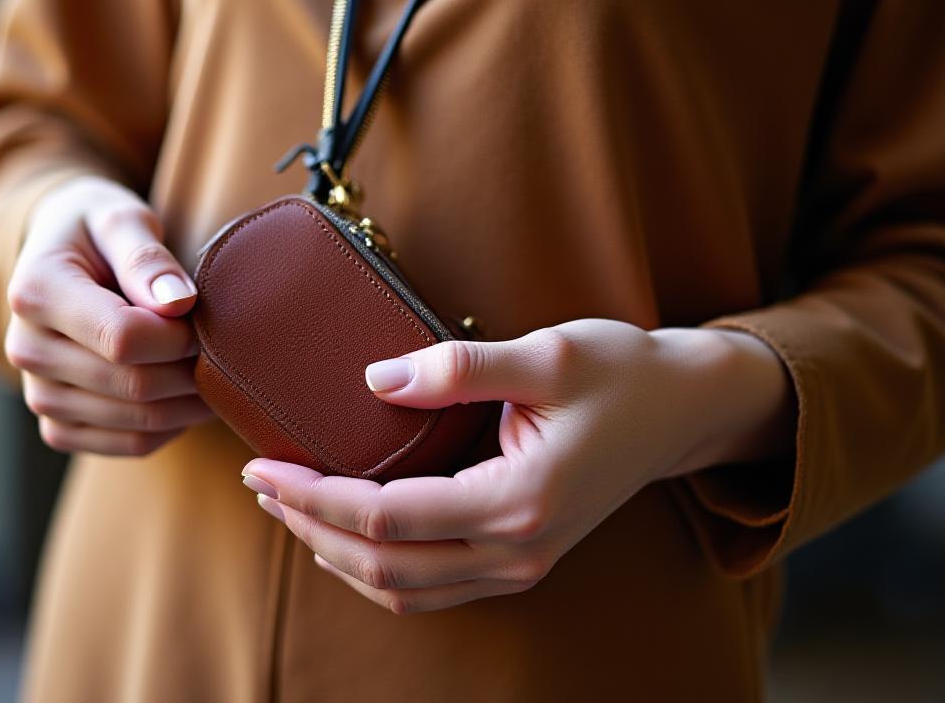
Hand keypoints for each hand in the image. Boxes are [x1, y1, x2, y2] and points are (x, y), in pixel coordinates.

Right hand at [4, 176, 213, 454]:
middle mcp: (26, 350)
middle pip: (132, 384)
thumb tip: (178, 304)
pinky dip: (172, 426)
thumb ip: (146, 257)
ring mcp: (39, 395)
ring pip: (137, 423)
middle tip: (218, 346)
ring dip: (189, 403)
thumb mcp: (119, 219)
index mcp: (35, 293)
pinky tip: (185, 394)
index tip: (202, 316)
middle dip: (190, 368)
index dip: (178, 335)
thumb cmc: (97, 231)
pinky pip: (130, 445)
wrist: (62, 260)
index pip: (122, 338)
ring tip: (211, 369)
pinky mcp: (59, 426)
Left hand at [241, 319, 792, 612]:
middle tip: (261, 487)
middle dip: (310, 529)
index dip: (313, 496)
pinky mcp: (519, 559)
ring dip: (336, 555)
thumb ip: (460, 369)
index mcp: (519, 505)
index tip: (263, 466)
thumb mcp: (547, 355)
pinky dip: (376, 567)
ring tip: (289, 509)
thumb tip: (376, 379)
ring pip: (403, 589)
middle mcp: (517, 551)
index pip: (386, 519)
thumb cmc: (622, 374)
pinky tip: (345, 534)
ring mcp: (520, 565)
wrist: (683, 409)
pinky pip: (430, 586)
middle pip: (383, 566)